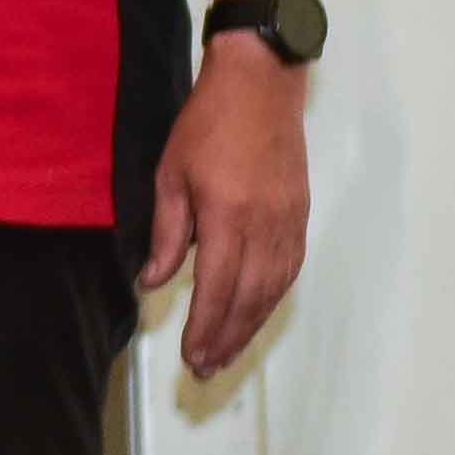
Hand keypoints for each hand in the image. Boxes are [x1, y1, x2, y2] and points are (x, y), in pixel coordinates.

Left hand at [144, 35, 313, 375]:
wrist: (261, 86)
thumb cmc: (207, 125)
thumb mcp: (170, 175)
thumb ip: (166, 234)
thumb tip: (154, 282)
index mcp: (229, 218)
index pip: (216, 288)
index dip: (205, 328)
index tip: (190, 356)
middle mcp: (265, 228)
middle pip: (248, 299)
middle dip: (226, 338)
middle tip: (206, 369)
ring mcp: (289, 224)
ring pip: (273, 291)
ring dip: (251, 326)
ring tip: (228, 352)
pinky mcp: (300, 217)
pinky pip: (289, 270)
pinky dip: (272, 299)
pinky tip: (257, 313)